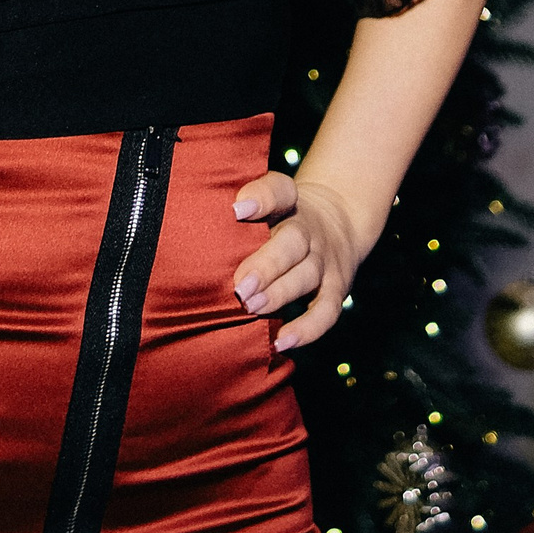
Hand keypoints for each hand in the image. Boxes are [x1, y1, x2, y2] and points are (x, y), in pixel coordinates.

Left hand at [231, 169, 366, 352]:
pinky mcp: (336, 288)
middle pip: (293, 242)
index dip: (262, 197)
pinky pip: (327, 311)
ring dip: (280, 293)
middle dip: (266, 265)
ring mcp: (324, 260)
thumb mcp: (269, 203)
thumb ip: (238, 214)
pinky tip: (282, 341)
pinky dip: (307, 329)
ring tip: (252, 308)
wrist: (340, 218)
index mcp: (287, 202)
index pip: (279, 190)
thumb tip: (193, 231)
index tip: (237, 210)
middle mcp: (307, 229)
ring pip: (308, 275)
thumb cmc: (280, 217)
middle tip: (240, 286)